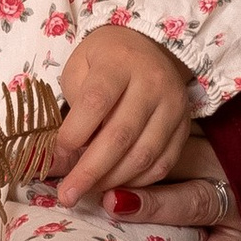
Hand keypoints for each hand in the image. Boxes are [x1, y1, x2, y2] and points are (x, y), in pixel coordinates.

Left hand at [44, 26, 197, 209]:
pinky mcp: (185, 126)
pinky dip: (138, 182)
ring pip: (144, 156)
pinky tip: (115, 185)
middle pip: (120, 135)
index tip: (55, 154)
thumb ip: (72, 108)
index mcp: (120, 62)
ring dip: (112, 181)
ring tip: (87, 191)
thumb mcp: (79, 67)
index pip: (96, 102)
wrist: (149, 45)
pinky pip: (163, 164)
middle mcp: (152, 83)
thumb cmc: (104, 59)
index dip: (74, 133)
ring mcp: (173, 106)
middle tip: (66, 196)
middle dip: (90, 172)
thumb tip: (61, 157)